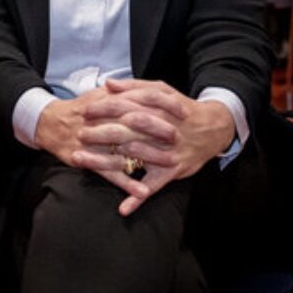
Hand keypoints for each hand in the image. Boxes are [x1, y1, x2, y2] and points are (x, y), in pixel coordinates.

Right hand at [36, 86, 174, 204]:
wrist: (48, 123)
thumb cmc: (78, 109)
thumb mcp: (99, 95)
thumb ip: (120, 91)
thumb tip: (144, 88)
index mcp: (107, 102)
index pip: (140, 99)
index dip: (163, 104)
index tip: (183, 110)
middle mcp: (102, 120)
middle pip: (135, 124)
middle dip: (159, 131)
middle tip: (180, 137)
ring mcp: (95, 141)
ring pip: (126, 149)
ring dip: (150, 157)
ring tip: (172, 163)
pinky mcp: (88, 160)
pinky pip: (110, 173)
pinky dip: (127, 182)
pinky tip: (143, 191)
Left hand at [74, 79, 234, 215]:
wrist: (213, 128)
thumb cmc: (181, 108)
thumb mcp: (162, 91)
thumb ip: (134, 86)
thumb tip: (109, 83)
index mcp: (157, 108)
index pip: (125, 105)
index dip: (103, 108)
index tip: (85, 111)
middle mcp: (161, 130)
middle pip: (126, 130)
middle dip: (100, 133)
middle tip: (80, 135)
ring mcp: (166, 152)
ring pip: (134, 157)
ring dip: (107, 161)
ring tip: (84, 161)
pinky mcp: (173, 171)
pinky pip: (154, 186)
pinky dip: (139, 198)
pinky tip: (123, 208)